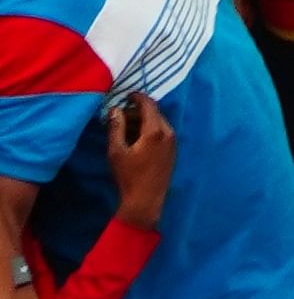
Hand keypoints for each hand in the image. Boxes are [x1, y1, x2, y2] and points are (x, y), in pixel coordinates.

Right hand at [105, 91, 175, 229]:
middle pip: (154, 112)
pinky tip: (137, 140)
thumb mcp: (117, 152)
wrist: (145, 202)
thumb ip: (116, 128)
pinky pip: (162, 133)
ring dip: (144, 121)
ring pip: (158, 122)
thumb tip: (115, 109)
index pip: (148, 104)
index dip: (137, 97)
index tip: (127, 95)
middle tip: (121, 115)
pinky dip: (150, 130)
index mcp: (156, 130)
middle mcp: (168, 132)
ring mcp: (172, 142)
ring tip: (126, 129)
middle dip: (138, 111)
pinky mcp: (172, 151)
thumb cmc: (129, 177)